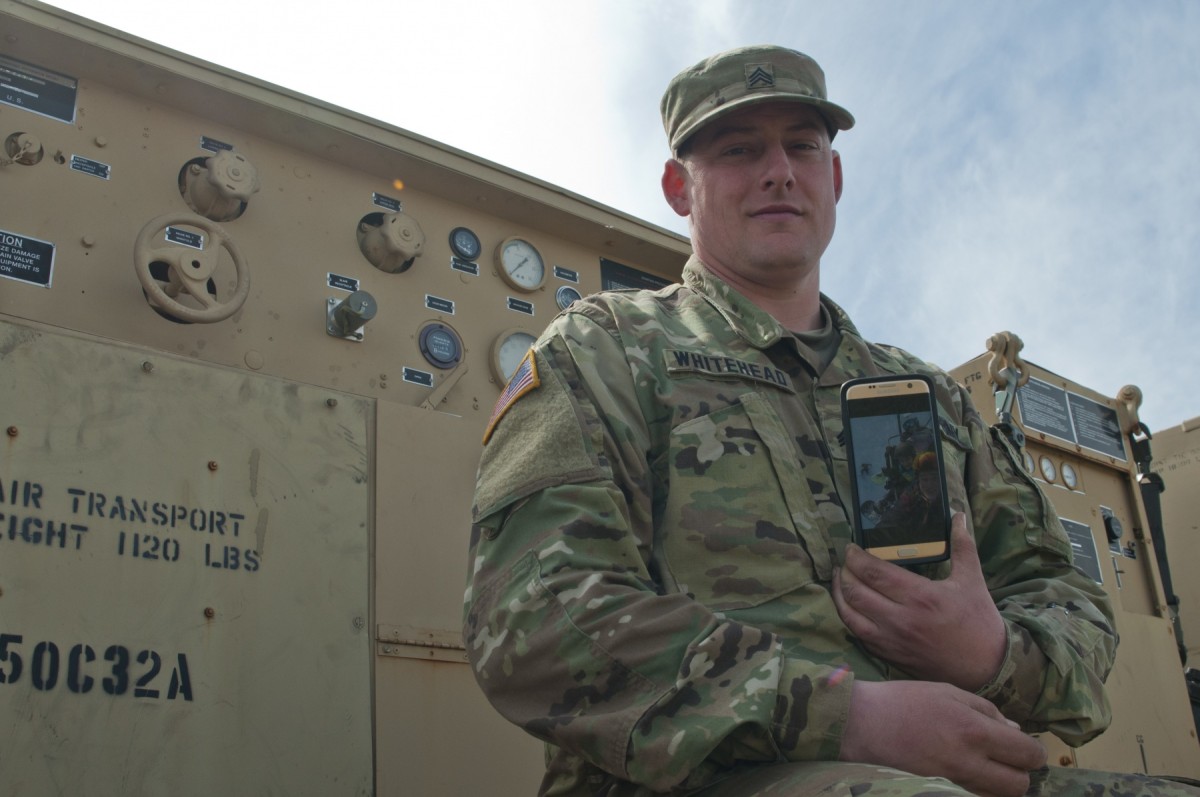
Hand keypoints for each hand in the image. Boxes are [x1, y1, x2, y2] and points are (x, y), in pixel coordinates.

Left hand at [833, 513, 1005, 690]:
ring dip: (839, 594)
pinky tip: (849, 606)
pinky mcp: (889, 655)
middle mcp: (900, 619)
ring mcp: (891, 640)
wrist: (986, 668)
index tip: (851, 548)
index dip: (855, 558)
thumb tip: (958, 515)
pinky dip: (848, 617)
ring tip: (840, 579)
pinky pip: (857, 634)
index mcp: (920, 597)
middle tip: (845, 561)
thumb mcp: (973, 580)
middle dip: (844, 572)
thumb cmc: (978, 621)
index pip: (874, 572)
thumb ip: (962, 545)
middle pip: (855, 591)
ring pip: (849, 615)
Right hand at [840, 679, 1046, 796]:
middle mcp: (968, 759)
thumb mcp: (947, 692)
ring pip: (997, 796)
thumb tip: (1014, 731)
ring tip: (988, 767)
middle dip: (1021, 774)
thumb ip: (986, 709)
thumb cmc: (904, 701)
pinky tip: (967, 772)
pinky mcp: (939, 789)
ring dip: (1001, 785)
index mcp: (974, 728)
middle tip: (1009, 761)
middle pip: (1018, 786)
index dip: (1034, 753)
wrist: (861, 724)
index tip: (1026, 748)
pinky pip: (972, 795)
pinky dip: (978, 788)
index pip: (1027, 753)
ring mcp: (952, 779)